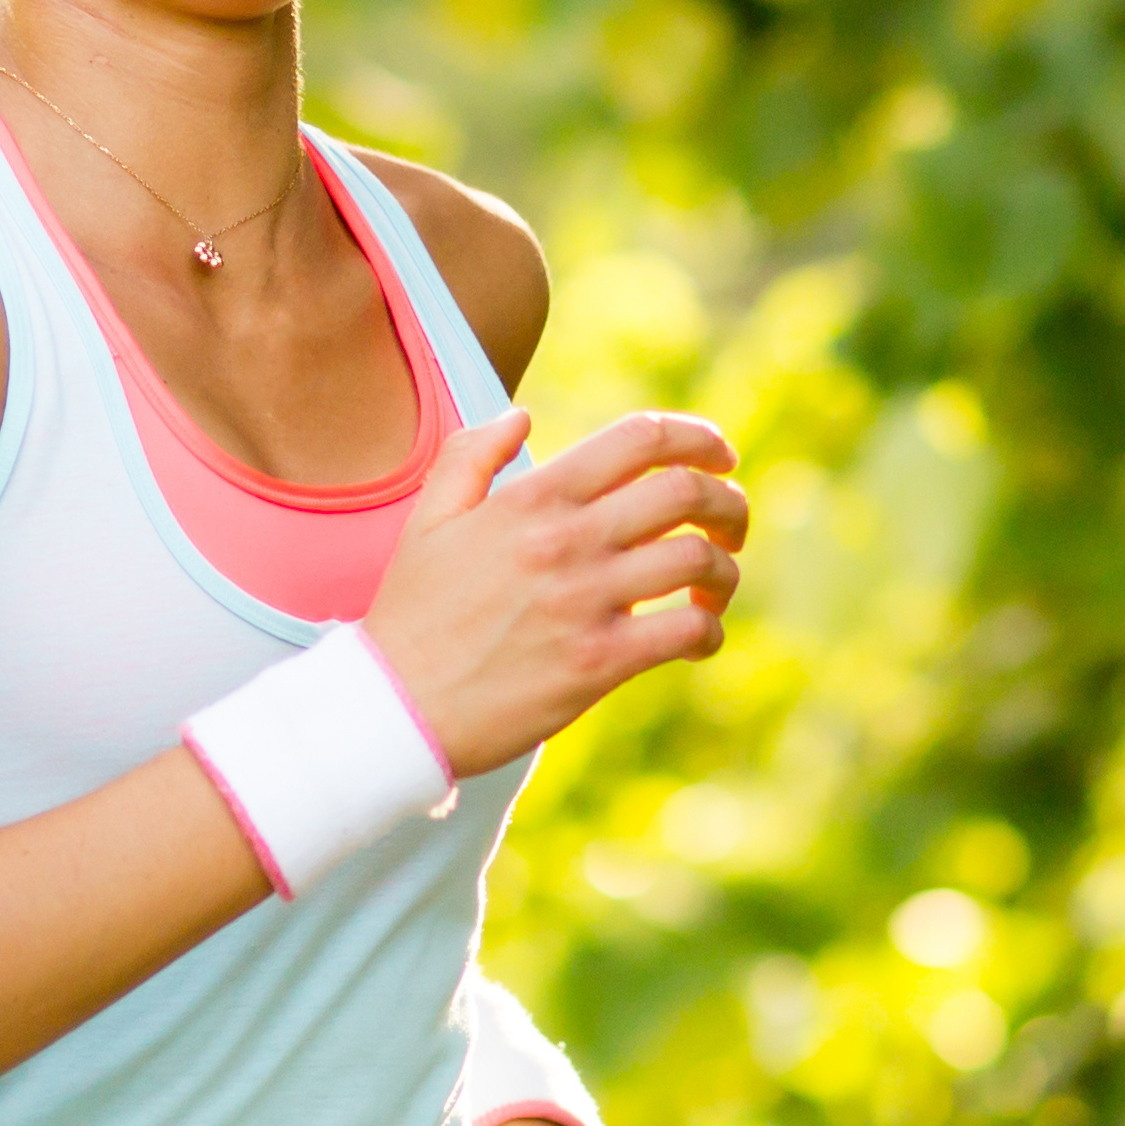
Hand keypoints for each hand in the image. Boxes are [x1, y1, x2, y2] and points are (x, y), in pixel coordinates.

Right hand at [359, 409, 745, 779]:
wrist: (394, 709)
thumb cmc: (411, 618)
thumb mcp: (427, 521)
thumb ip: (470, 456)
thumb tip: (522, 416)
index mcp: (533, 499)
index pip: (641, 439)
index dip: (699, 437)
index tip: (721, 457)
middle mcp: (567, 541)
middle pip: (687, 491)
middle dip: (728, 501)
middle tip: (731, 525)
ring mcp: (586, 601)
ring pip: (698, 559)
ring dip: (724, 568)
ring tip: (713, 587)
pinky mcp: (599, 663)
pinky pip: (688, 632)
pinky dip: (709, 631)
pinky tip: (697, 637)